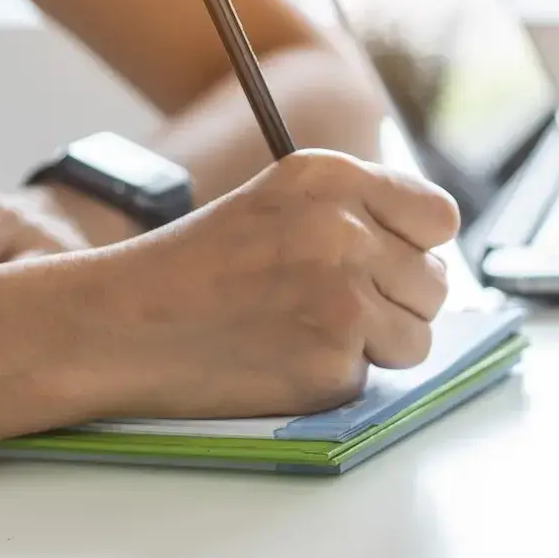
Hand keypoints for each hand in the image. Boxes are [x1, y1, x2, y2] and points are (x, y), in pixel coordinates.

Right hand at [77, 148, 459, 417]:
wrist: (119, 323)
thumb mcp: (278, 200)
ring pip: (418, 335)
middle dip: (396, 301)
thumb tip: (432, 251)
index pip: (438, 216)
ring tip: (309, 332)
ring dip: (378, 345)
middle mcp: (344, 231)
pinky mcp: (331, 364)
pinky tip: (283, 359)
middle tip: (334, 307)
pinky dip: (335, 379)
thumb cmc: (196, 266)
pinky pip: (372, 378)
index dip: (417, 246)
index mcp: (332, 178)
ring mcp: (342, 300)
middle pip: (435, 281)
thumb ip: (357, 212)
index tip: (391, 261)